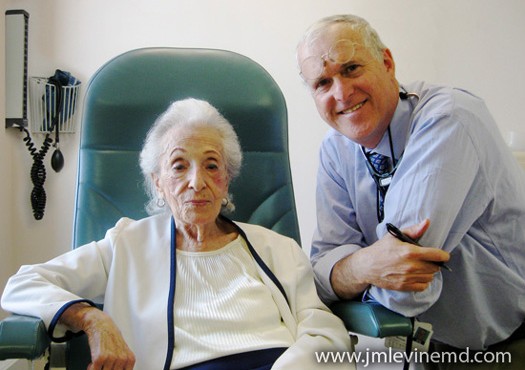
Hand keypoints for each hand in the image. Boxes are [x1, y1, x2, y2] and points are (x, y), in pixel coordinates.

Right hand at [60, 303, 135, 369]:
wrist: (101, 325)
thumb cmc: (111, 338)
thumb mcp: (122, 352)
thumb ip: (122, 364)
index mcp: (130, 359)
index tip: (108, 368)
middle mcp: (122, 359)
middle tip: (101, 366)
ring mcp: (111, 359)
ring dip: (97, 369)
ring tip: (97, 364)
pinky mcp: (100, 358)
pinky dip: (90, 369)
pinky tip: (91, 364)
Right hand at [331, 219, 449, 297]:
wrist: (367, 266)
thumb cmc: (381, 249)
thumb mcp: (395, 236)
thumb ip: (414, 230)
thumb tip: (427, 222)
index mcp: (410, 252)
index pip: (436, 255)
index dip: (443, 255)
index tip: (444, 255)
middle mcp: (410, 266)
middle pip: (435, 267)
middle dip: (434, 263)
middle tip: (429, 260)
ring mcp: (407, 278)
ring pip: (430, 277)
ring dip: (429, 272)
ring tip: (422, 267)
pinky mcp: (404, 286)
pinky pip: (423, 286)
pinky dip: (423, 282)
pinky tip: (417, 276)